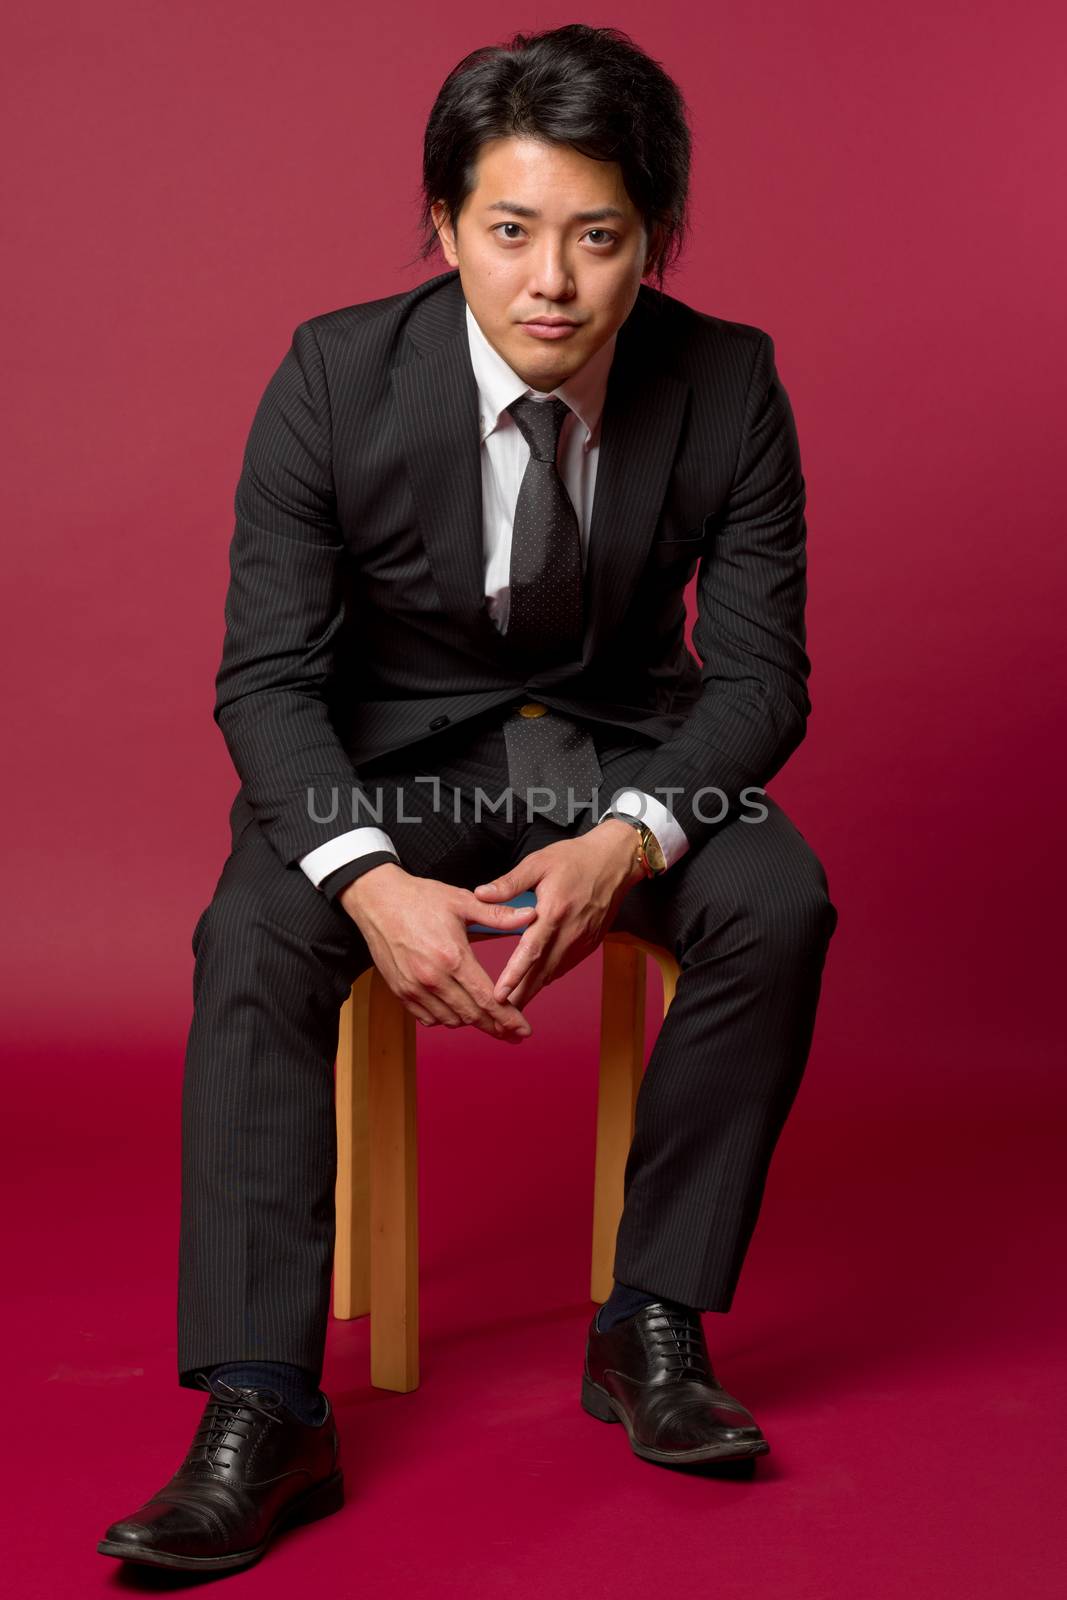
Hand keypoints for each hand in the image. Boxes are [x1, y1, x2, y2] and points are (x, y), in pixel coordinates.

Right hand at [339, 863, 537, 1041]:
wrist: (377, 900)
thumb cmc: (420, 898)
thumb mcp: (462, 901)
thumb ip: (498, 915)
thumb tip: (531, 915)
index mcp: (453, 957)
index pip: (488, 999)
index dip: (509, 1018)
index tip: (524, 1030)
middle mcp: (433, 978)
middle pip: (472, 1016)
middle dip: (497, 1028)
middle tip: (514, 1035)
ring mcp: (414, 988)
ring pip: (451, 1020)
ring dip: (471, 1022)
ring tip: (487, 1019)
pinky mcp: (400, 991)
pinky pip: (428, 1018)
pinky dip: (446, 1019)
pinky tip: (457, 1011)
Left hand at [471, 821, 646, 1009]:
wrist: (615, 861)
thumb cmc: (575, 859)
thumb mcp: (538, 862)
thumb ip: (509, 883)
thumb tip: (480, 894)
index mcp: (554, 911)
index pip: (530, 951)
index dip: (514, 975)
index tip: (499, 995)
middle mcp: (570, 931)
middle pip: (542, 971)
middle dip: (521, 994)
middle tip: (501, 1015)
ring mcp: (583, 939)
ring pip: (555, 972)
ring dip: (535, 989)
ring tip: (514, 1006)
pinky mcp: (591, 942)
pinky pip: (567, 965)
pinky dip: (551, 976)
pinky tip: (537, 982)